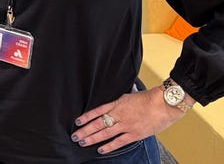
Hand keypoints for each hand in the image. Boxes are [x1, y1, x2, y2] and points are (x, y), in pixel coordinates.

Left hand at [71, 87, 188, 154]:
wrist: (165, 104)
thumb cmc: (151, 98)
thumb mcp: (132, 94)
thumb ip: (125, 96)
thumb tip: (125, 91)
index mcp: (117, 103)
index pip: (97, 110)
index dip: (87, 116)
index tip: (77, 121)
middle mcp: (119, 114)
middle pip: (98, 123)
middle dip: (85, 130)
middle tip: (75, 135)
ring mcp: (126, 125)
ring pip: (105, 133)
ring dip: (92, 138)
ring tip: (82, 142)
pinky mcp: (135, 134)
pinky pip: (119, 142)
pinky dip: (109, 146)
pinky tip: (100, 150)